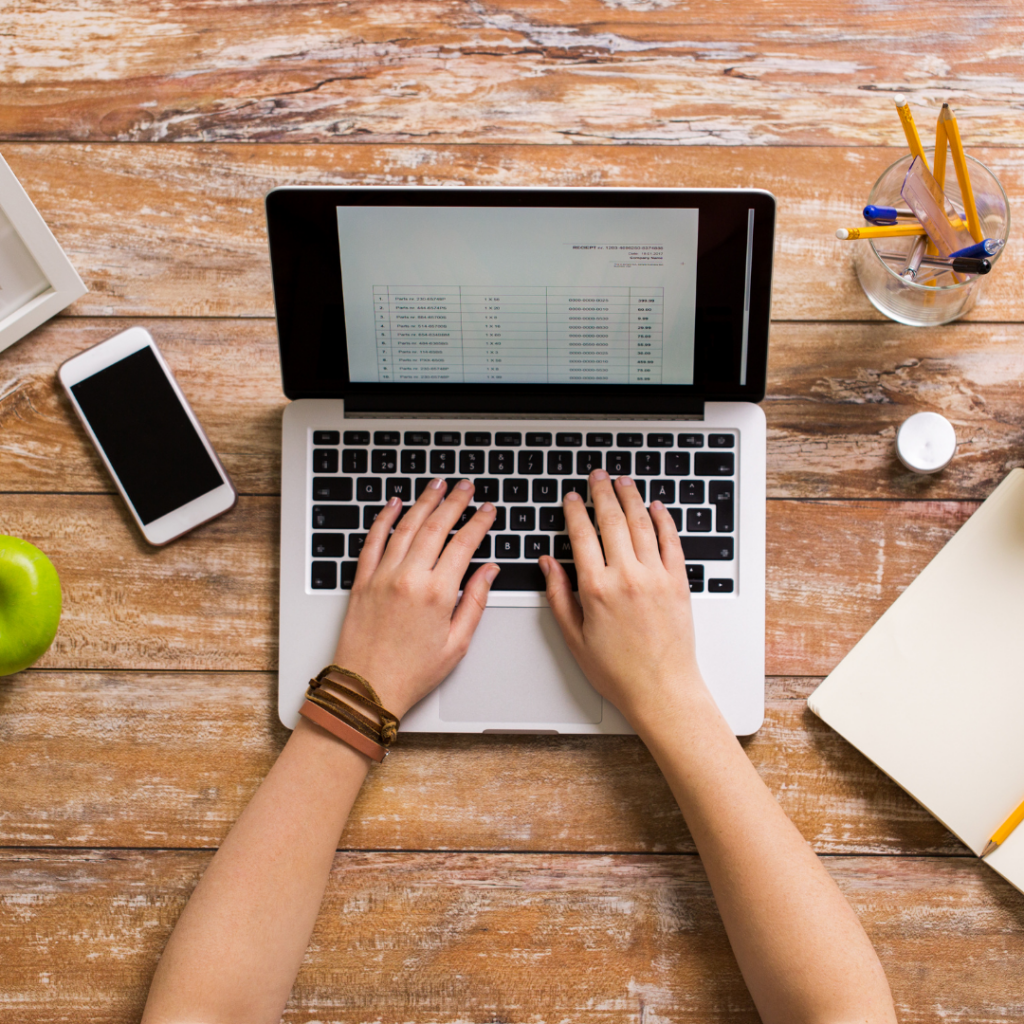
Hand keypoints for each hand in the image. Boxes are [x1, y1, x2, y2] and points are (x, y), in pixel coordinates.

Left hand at [331, 479, 498, 718]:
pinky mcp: (362, 581)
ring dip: (423, 502)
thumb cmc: (411, 673)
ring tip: (437, 485)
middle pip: (436, 527)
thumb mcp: (456, 644)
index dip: (478, 523)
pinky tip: (394, 504)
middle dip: (454, 502)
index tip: (487, 511)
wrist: (366, 690)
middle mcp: (408, 578)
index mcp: (436, 594)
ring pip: (406, 527)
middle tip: (466, 487)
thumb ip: (474, 602)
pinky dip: (384, 518)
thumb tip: (488, 572)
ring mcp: (382, 577)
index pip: (463, 545)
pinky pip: (373, 540)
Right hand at [540, 469, 708, 730]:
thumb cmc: (617, 671)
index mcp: (596, 588)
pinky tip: (656, 507)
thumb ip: (559, 595)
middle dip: (602, 492)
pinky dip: (664, 521)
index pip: (582, 535)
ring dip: (631, 497)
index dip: (575, 511)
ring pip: (642, 524)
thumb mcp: (574, 637)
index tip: (572, 498)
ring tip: (623, 481)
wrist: (661, 690)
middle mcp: (627, 576)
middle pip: (613, 520)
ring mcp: (656, 577)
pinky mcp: (679, 583)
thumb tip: (548, 564)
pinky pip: (671, 542)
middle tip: (598, 476)